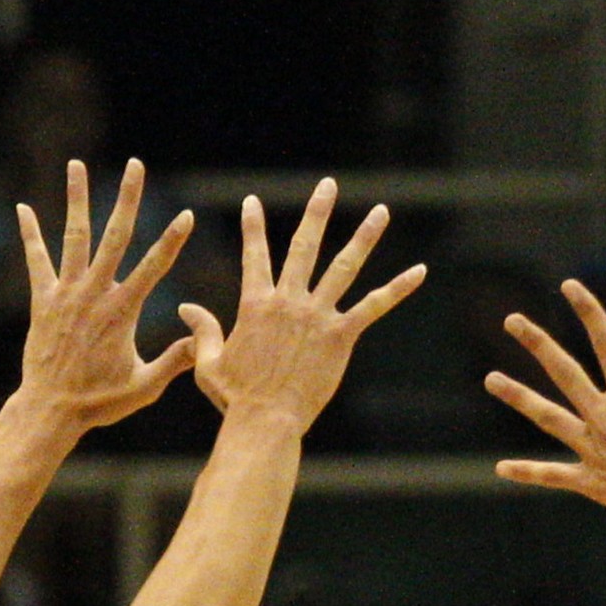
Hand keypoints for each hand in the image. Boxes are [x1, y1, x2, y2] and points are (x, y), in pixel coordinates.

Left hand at [13, 159, 199, 432]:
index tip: (187, 214)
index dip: (172, 239)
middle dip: (128, 198)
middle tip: (135, 164)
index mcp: (123, 311)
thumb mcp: (145, 386)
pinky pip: (36, 260)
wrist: (51, 409)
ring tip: (77, 165)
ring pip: (75, 236)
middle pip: (115, 235)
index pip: (154, 266)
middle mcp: (94, 293)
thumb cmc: (101, 402)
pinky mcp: (43, 300)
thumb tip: (202, 340)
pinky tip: (23, 208)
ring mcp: (66, 293)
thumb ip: (175, 361)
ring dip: (77, 198)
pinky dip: (31, 234)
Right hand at [176, 180, 423, 435]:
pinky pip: (374, 306)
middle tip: (328, 184)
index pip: (255, 255)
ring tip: (381, 211)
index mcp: (256, 304)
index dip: (253, 227)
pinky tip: (419, 270)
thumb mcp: (209, 362)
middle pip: (304, 246)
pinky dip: (398, 288)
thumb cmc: (236, 397)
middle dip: (316, 212)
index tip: (252, 201)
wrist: (265, 420)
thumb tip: (185, 307)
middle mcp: (288, 301)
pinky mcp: (340, 336)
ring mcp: (317, 316)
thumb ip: (202, 329)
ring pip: (344, 266)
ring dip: (364, 236)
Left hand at [486, 279, 605, 533]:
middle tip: (511, 320)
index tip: (569, 286)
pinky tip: (501, 469)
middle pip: (564, 373)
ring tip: (490, 379)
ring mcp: (592, 450)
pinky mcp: (590, 481)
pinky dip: (528, 472)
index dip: (588, 312)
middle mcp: (603, 418)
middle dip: (538, 344)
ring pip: (548, 417)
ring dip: (518, 397)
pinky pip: (553, 475)